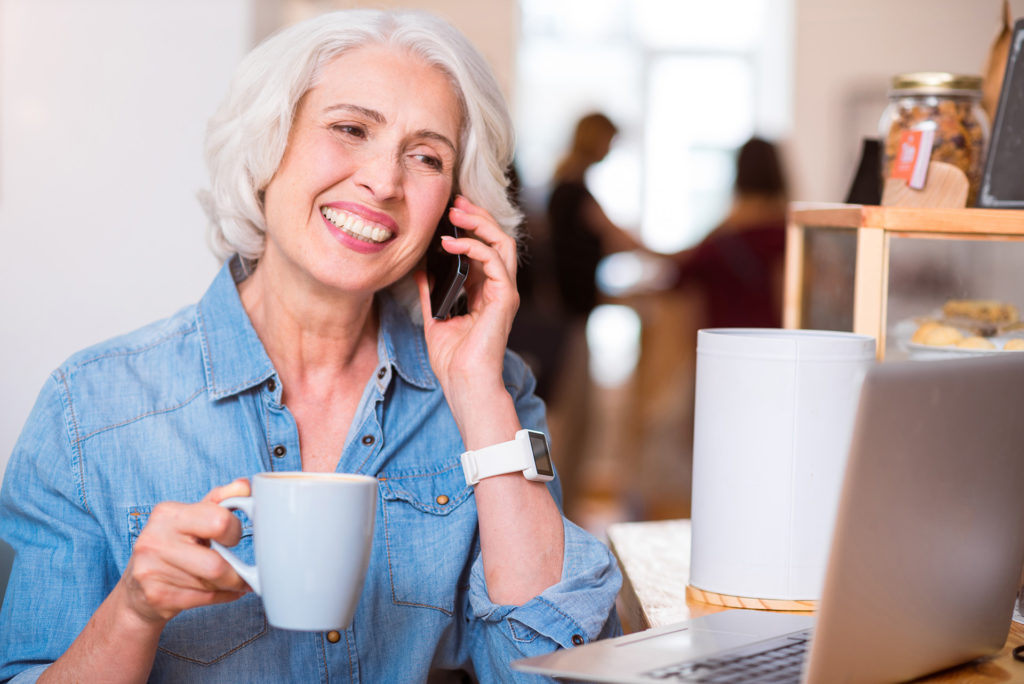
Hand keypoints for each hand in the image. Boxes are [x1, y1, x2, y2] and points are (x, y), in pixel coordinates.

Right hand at [118, 479, 251, 625]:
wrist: (137, 591)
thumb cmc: (172, 547)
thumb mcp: (192, 518)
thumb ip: (219, 500)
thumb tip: (244, 486)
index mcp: (167, 513)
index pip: (219, 521)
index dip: (235, 532)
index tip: (233, 537)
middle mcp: (154, 540)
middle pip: (216, 563)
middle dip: (236, 571)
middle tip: (241, 570)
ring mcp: (152, 570)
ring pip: (212, 584)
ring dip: (229, 585)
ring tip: (229, 580)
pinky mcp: (156, 597)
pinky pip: (205, 599)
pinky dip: (222, 596)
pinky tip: (221, 591)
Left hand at [416, 195, 519, 399]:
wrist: (464, 382)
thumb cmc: (453, 359)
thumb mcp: (435, 316)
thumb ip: (430, 292)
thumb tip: (418, 269)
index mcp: (485, 292)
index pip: (483, 248)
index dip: (469, 227)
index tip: (449, 212)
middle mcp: (498, 288)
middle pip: (497, 239)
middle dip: (477, 216)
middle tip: (454, 202)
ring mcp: (504, 292)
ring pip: (502, 243)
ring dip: (479, 224)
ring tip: (455, 214)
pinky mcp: (505, 297)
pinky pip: (493, 260)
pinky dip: (473, 247)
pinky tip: (451, 245)